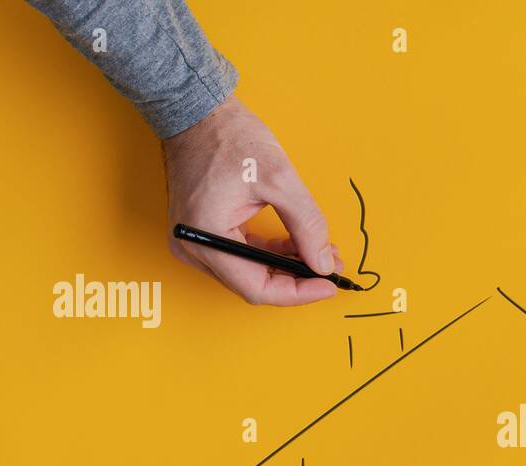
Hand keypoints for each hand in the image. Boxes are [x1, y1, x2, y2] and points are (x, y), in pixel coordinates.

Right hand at [162, 95, 343, 305]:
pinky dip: (270, 254)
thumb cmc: (230, 137)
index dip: (298, 293)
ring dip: (286, 267)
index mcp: (205, 236)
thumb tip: (324, 264)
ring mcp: (195, 241)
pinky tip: (297, 246)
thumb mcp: (280, 180)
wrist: (197, 111)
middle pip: (254, 284)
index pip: (257, 288)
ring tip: (321, 254)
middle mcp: (193, 247)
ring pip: (250, 273)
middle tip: (331, 268)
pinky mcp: (203, 232)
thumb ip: (307, 225)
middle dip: (297, 279)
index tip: (329, 286)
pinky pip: (241, 257)